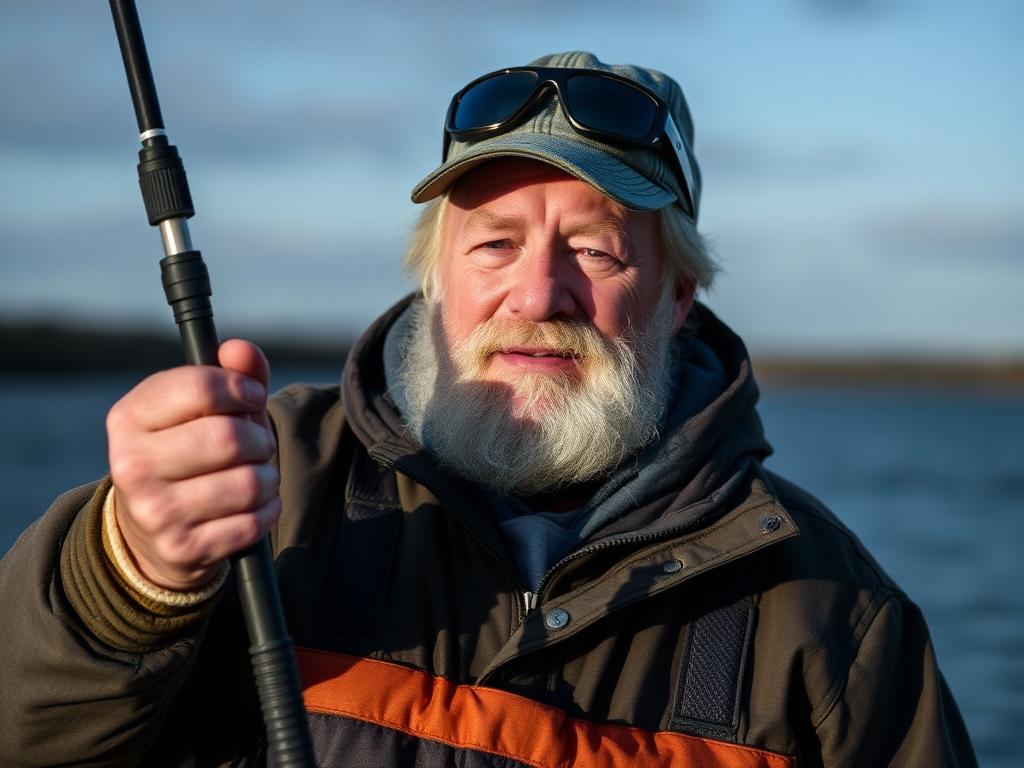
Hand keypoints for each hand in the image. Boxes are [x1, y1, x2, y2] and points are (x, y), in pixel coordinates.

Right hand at [106, 340, 278, 590]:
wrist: (150, 532)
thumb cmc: (186, 452)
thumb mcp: (198, 408)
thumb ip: (230, 374)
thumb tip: (241, 351)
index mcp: (129, 418)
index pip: (200, 387)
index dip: (241, 388)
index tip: (252, 398)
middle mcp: (132, 466)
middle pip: (229, 438)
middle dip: (259, 438)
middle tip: (256, 444)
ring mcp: (155, 512)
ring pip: (248, 482)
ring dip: (266, 476)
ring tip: (254, 475)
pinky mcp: (183, 549)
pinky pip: (254, 522)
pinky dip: (267, 509)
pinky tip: (253, 504)